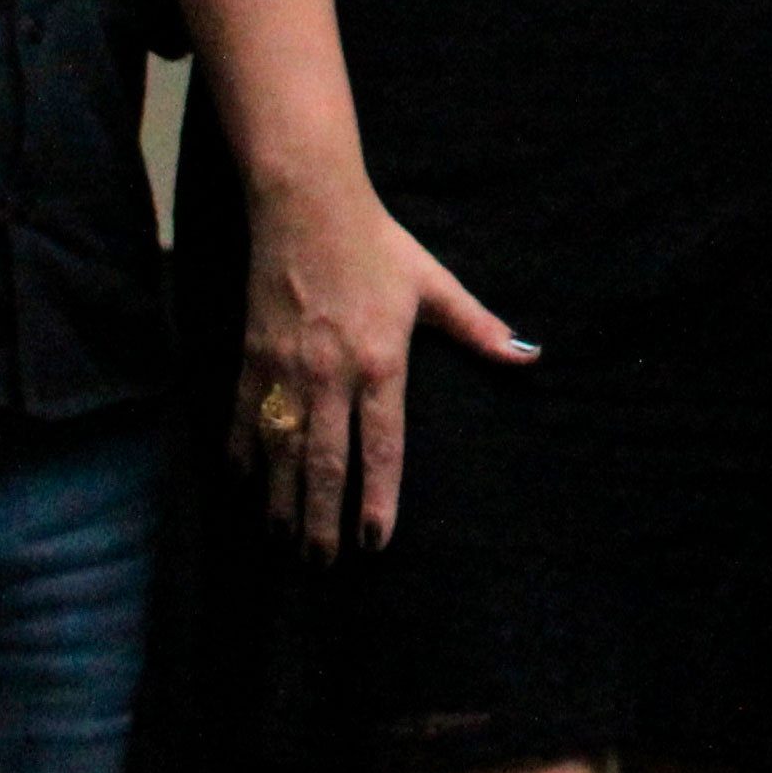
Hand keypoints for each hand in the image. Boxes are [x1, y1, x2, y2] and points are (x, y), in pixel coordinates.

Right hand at [235, 178, 531, 556]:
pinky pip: (242, 420)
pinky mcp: (251, 359)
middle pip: (325, 462)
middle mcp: (330, 374)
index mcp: (380, 361)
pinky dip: (241, 457)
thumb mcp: (433, 284)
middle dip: (322, 519)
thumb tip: (530, 354)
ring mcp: (285, 370)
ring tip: (284, 544)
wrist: (305, 207)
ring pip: (281, 452)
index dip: (377, 497)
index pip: (382, 445)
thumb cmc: (376, 246)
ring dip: (280, 502)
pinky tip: (245, 489)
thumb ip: (479, 328)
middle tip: (322, 565)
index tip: (375, 541)